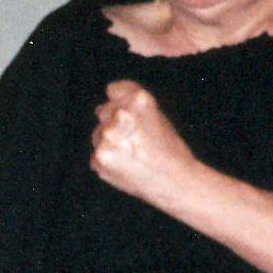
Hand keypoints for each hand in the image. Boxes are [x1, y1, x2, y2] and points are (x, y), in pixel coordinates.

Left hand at [90, 80, 194, 203]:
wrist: (176, 183)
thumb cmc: (169, 150)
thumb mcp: (157, 116)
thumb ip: (131, 108)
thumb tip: (99, 109)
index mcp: (139, 99)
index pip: (113, 89)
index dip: (120, 101)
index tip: (129, 114)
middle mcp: (122, 114)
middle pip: (103, 110)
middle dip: (114, 123)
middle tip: (135, 141)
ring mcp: (108, 135)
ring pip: (98, 134)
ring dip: (109, 143)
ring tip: (132, 156)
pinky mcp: (99, 156)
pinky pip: (96, 155)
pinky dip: (107, 162)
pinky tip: (126, 167)